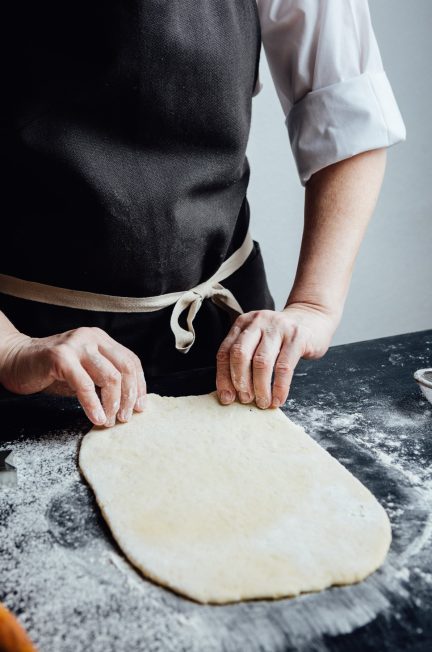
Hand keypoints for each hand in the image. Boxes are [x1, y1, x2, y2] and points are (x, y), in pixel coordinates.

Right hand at [0, 326, 146, 426]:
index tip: (141, 407)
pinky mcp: (60, 357)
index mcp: (101, 339)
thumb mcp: (85, 373)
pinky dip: (93, 405)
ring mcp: (76, 345)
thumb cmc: (51, 372)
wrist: (16, 361)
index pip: (131, 361)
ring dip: (113, 403)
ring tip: (110, 420)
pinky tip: (96, 418)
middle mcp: (92, 337)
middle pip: (124, 368)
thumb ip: (104, 379)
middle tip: (125, 418)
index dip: (139, 386)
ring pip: (109, 377)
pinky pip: (85, 385)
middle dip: (129, 397)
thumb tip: (130, 402)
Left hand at [216, 303, 338, 408]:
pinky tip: (278, 399)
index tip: (226, 397)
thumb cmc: (281, 337)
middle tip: (245, 399)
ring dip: (260, 388)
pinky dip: (280, 387)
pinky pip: (284, 367)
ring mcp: (278, 328)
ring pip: (262, 362)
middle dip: (240, 381)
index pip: (225, 351)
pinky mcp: (297, 337)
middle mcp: (258, 322)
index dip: (223, 377)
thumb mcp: (258, 339)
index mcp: (243, 323)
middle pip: (240, 354)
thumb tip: (232, 391)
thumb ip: (245, 356)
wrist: (313, 317)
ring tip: (262, 402)